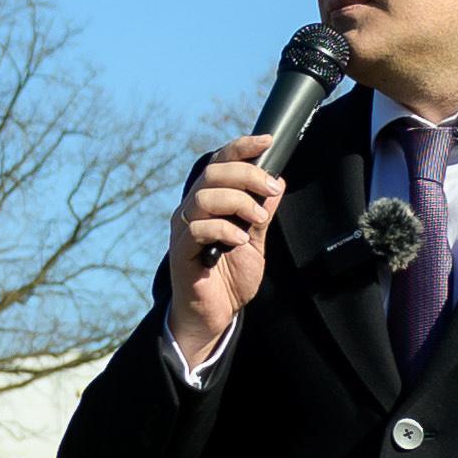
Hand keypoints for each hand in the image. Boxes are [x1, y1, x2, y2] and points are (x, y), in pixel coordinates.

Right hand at [166, 133, 285, 367]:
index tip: (267, 141)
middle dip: (246, 175)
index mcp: (209, 202)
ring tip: (257, 219)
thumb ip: (261, 213)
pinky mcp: (181, 252)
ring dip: (237, 201)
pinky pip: (198, 229)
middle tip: (269, 189)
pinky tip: (239, 241)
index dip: (241, 147)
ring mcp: (184, 230)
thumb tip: (276, 183)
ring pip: (204, 197)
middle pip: (212, 173)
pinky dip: (224, 229)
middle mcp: (192, 210)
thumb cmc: (229, 278)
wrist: (214, 316)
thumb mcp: (255, 241)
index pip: (220, 163)